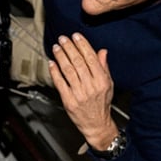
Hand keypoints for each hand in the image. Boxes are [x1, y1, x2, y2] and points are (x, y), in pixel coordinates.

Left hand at [48, 33, 117, 149]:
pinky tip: (52, 63)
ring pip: (68, 70)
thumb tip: (102, 51)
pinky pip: (60, 83)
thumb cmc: (102, 104)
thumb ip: (104, 67)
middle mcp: (90, 86)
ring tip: (57, 47)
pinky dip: (55, 72)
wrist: (96, 124)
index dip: (82, 45)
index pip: (91, 58)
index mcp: (102, 80)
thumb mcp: (108, 84)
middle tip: (63, 39)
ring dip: (61, 57)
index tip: (76, 36)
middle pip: (78, 62)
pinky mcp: (68, 101)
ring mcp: (79, 94)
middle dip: (69, 48)